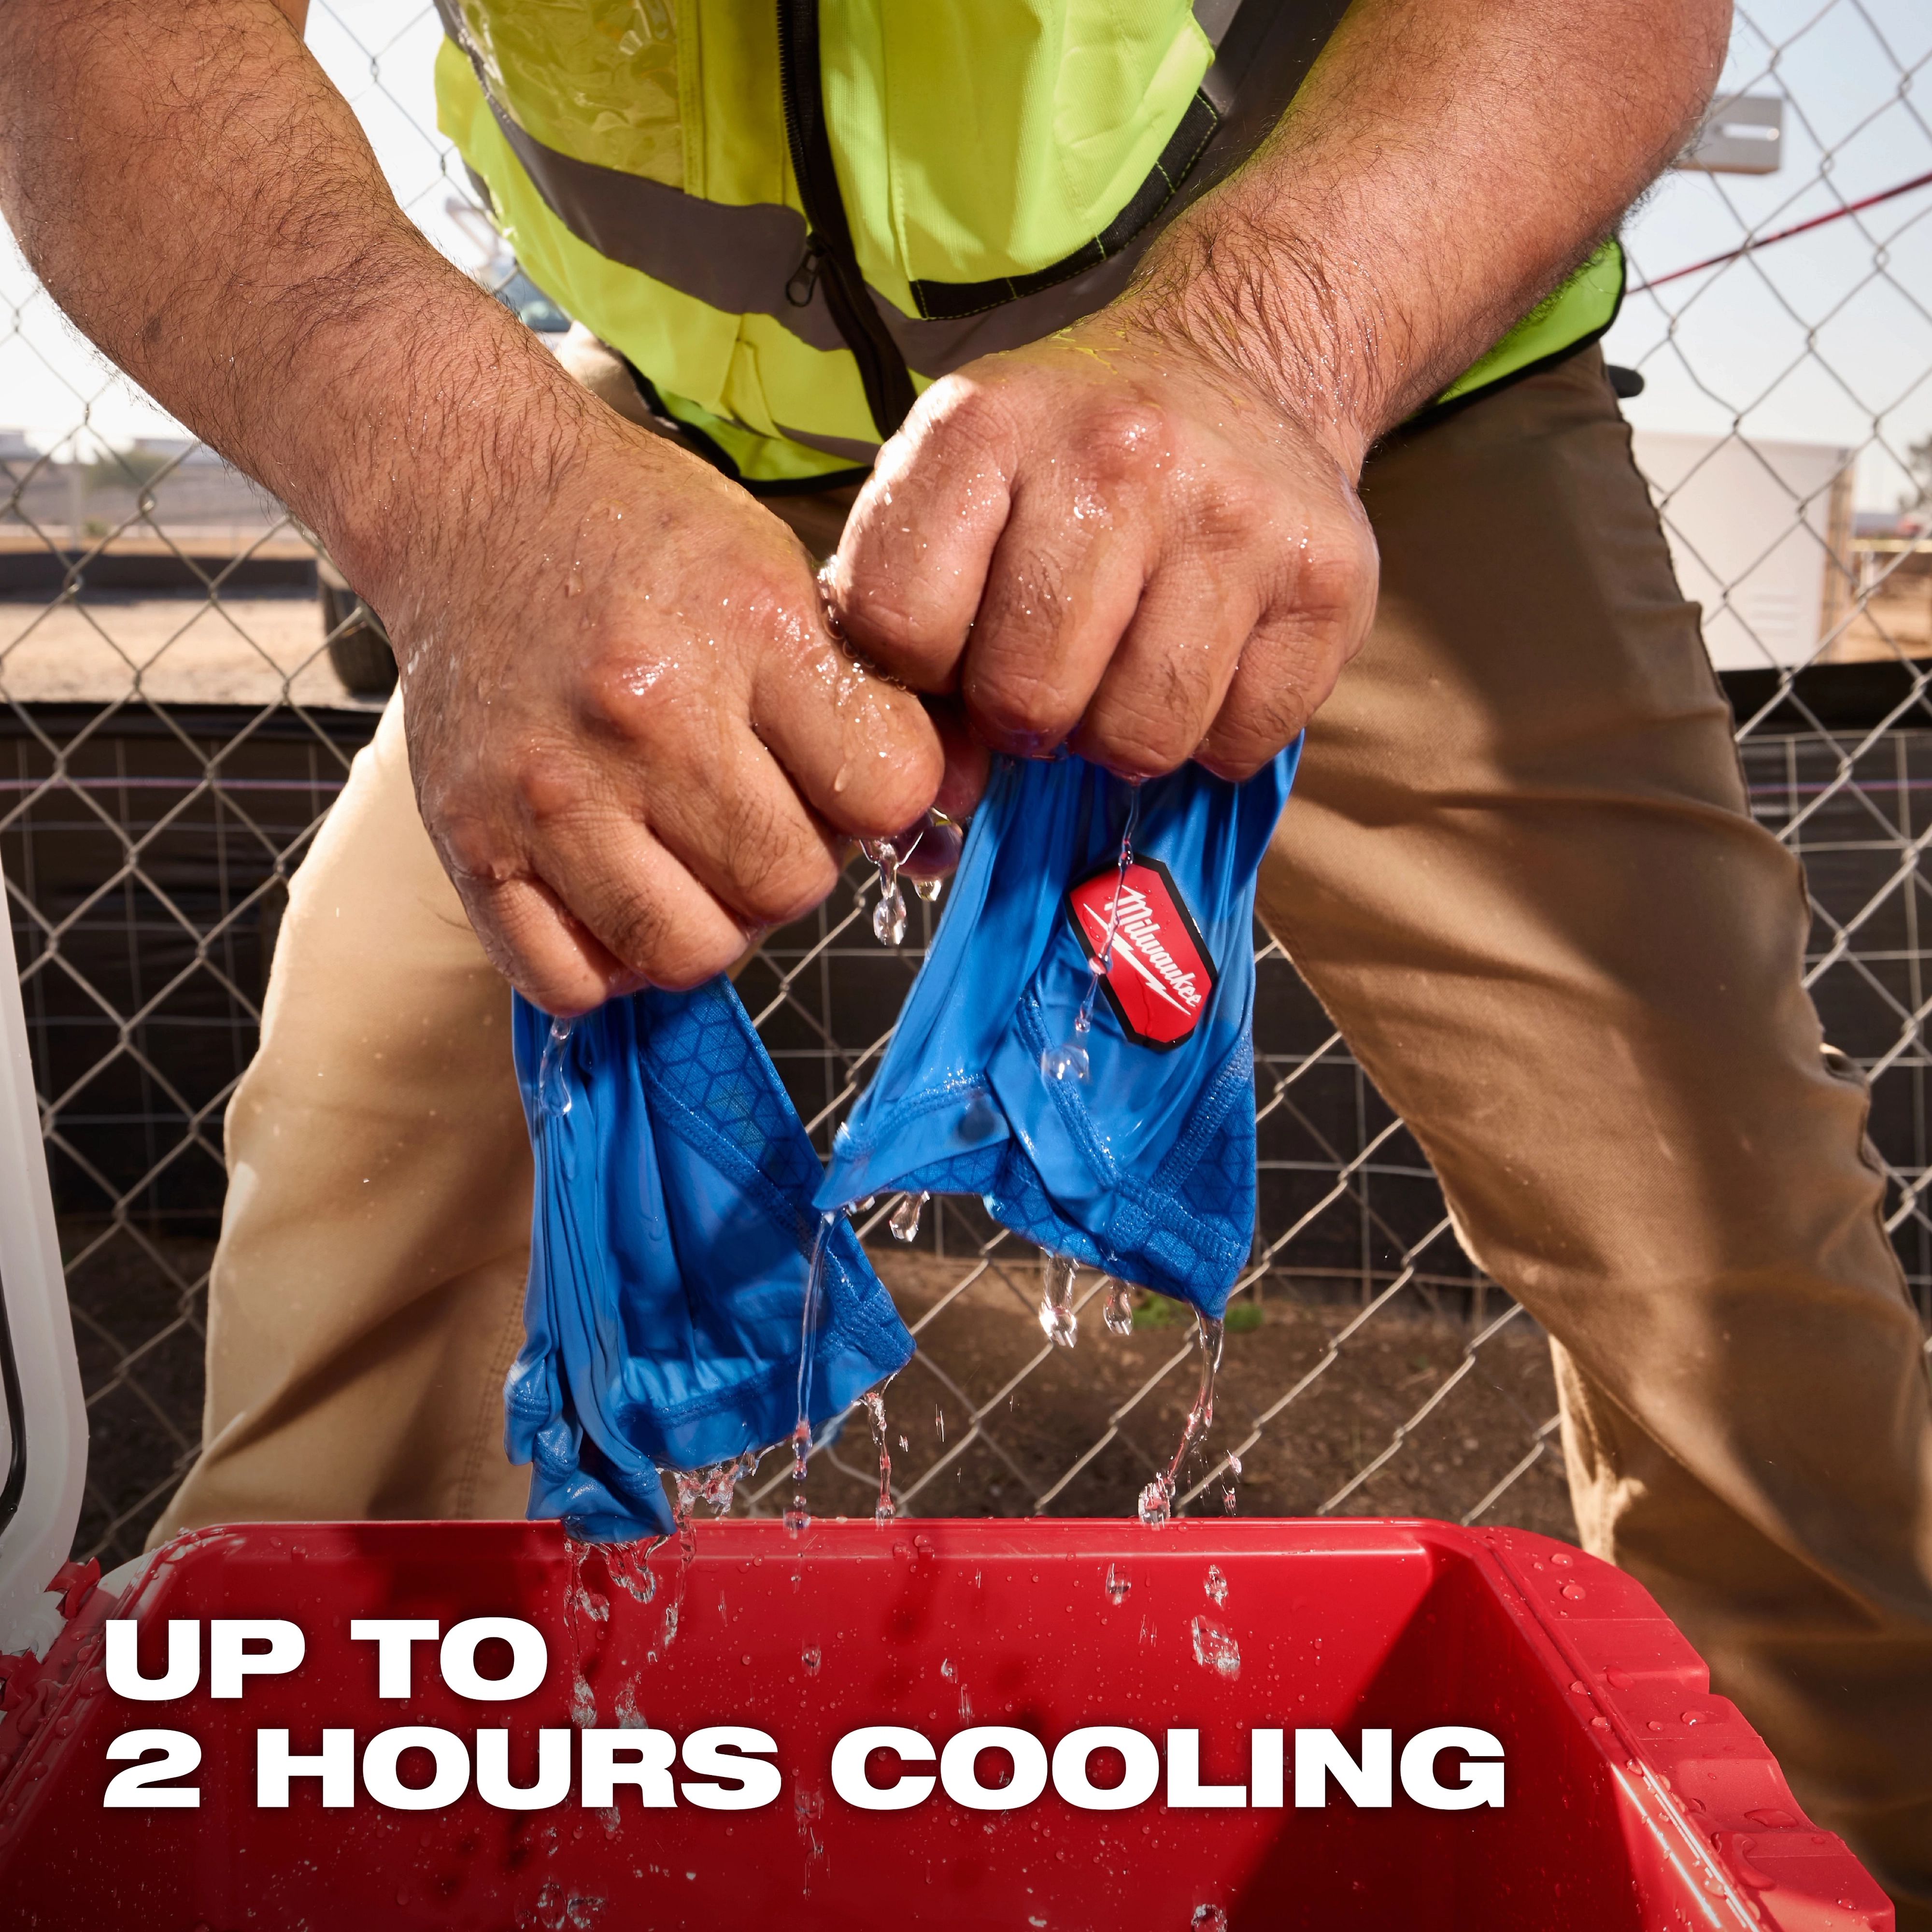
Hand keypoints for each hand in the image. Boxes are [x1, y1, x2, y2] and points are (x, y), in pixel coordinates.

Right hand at [391, 410, 942, 1014]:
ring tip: (688, 852)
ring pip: (689, 953)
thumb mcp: (780, 575)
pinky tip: (614, 889)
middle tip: (758, 807)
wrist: (474, 505)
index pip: (889, 790)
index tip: (853, 771)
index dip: (889, 796)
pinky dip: (605, 959)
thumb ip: (874, 700)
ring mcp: (550, 788)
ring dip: (709, 920)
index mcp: (746, 626)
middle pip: (790, 884)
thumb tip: (948, 823)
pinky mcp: (471, 843)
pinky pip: (571, 981)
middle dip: (795, 861)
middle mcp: (647, 713)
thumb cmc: (642, 543)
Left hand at [825, 316, 1377, 794]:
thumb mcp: (960, 486)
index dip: (918, 675)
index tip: (953, 653)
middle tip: (1053, 671)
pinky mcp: (1327, 580)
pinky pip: (1238, 742)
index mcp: (988, 425)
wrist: (1240, 368)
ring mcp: (1234, 514)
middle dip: (1028, 716)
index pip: (901, 623)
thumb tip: (948, 785)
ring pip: (1140, 738)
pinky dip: (1215, 733)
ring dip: (1122, 734)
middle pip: (1028, 696)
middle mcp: (1118, 454)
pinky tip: (1206, 659)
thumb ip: (909, 619)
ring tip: (1128, 667)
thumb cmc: (1073, 459)